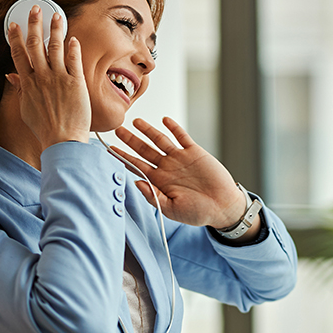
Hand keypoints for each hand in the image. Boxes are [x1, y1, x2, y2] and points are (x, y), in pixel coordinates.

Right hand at [5, 5, 90, 147]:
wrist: (62, 140)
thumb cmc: (45, 128)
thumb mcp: (26, 108)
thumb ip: (20, 89)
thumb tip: (11, 76)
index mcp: (28, 83)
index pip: (19, 54)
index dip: (16, 37)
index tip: (14, 25)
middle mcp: (42, 77)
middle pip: (35, 45)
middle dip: (34, 24)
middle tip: (35, 10)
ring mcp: (59, 78)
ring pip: (55, 48)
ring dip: (55, 29)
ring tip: (57, 16)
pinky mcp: (76, 82)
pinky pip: (74, 60)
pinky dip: (73, 48)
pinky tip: (73, 38)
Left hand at [112, 118, 249, 228]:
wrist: (223, 206)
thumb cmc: (198, 212)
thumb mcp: (172, 210)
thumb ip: (154, 197)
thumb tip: (136, 183)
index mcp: (159, 181)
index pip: (136, 166)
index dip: (123, 157)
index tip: (110, 149)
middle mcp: (167, 167)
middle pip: (144, 150)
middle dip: (130, 140)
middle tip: (118, 130)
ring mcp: (180, 158)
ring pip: (160, 140)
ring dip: (149, 131)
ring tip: (136, 121)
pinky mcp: (195, 152)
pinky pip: (182, 137)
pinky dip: (174, 128)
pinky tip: (165, 120)